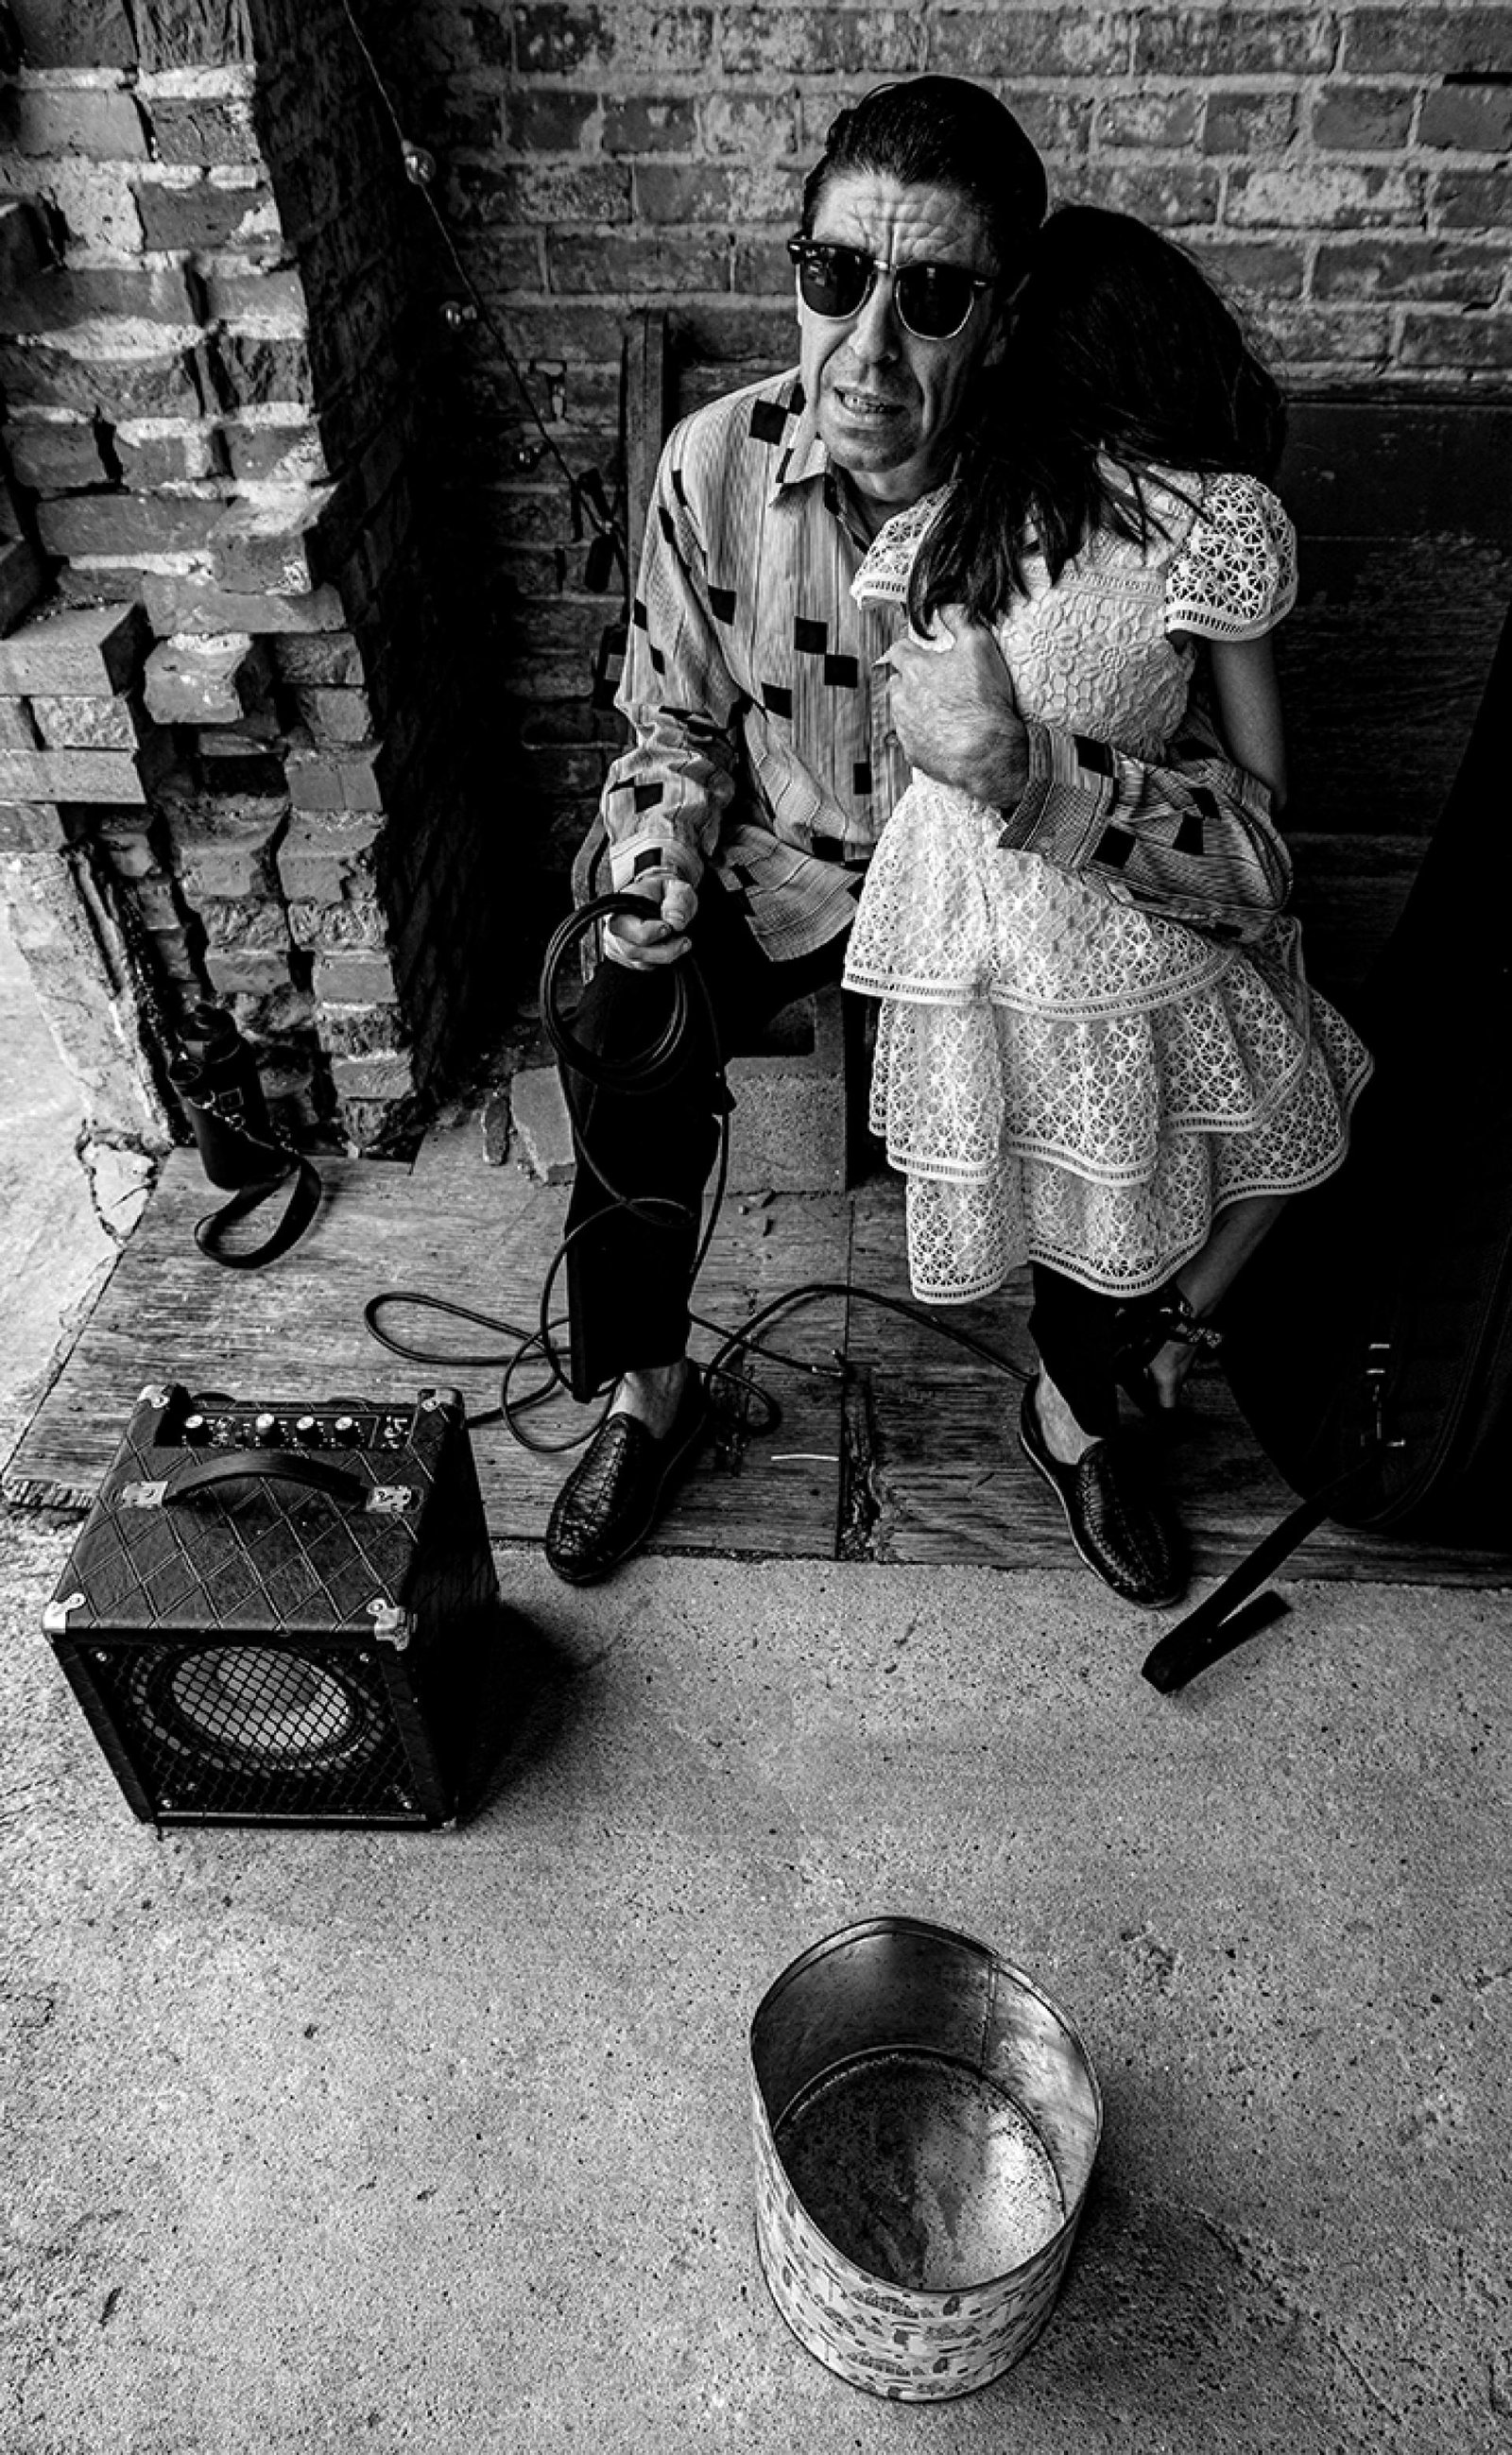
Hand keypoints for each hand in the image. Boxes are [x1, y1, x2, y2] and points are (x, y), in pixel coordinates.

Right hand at [602, 868, 697, 969]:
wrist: (658, 898)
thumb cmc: (664, 893)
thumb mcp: (677, 888)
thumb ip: (678, 900)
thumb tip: (675, 922)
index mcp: (624, 905)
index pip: (627, 927)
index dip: (652, 932)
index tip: (670, 927)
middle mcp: (616, 926)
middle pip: (632, 950)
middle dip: (664, 950)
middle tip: (684, 941)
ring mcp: (617, 943)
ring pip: (639, 963)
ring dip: (665, 956)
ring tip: (681, 943)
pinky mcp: (624, 956)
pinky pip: (642, 967)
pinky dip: (658, 961)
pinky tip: (667, 948)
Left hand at [879, 606, 1029, 806]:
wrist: (987, 751)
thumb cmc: (983, 700)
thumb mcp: (979, 646)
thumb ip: (960, 619)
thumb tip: (946, 604)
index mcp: (913, 670)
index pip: (898, 650)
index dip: (910, 648)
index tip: (920, 652)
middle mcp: (902, 698)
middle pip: (896, 682)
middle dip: (910, 680)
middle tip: (935, 684)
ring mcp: (905, 728)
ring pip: (901, 712)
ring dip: (915, 708)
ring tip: (942, 710)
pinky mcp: (912, 753)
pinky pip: (911, 740)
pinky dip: (923, 735)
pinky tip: (943, 734)